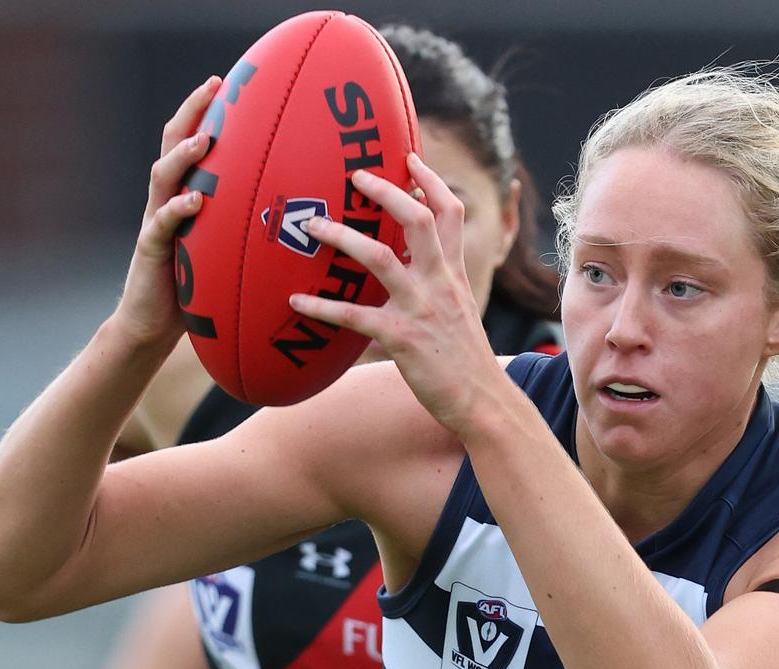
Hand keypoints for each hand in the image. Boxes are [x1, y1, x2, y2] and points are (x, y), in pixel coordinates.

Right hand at [113, 76, 220, 347]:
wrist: (152, 324)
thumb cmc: (195, 286)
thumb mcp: (224, 247)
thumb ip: (246, 225)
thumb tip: (299, 214)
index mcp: (184, 194)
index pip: (191, 142)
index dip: (204, 111)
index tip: (226, 82)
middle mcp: (166, 199)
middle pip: (172, 144)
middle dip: (191, 112)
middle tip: (213, 87)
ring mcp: (155, 221)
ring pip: (163, 176)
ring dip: (183, 155)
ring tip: (204, 139)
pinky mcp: (151, 250)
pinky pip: (161, 224)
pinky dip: (176, 210)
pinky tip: (194, 202)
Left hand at [289, 154, 504, 433]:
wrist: (482, 400)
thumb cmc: (465, 359)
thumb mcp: (460, 309)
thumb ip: (439, 282)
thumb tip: (409, 262)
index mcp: (453, 273)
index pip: (450, 213)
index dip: (431, 181)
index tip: (409, 157)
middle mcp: (439, 282)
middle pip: (417, 219)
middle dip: (386, 191)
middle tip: (356, 175)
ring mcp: (421, 308)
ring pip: (380, 257)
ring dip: (343, 237)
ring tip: (313, 226)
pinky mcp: (401, 338)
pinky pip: (355, 316)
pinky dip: (322, 307)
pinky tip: (296, 300)